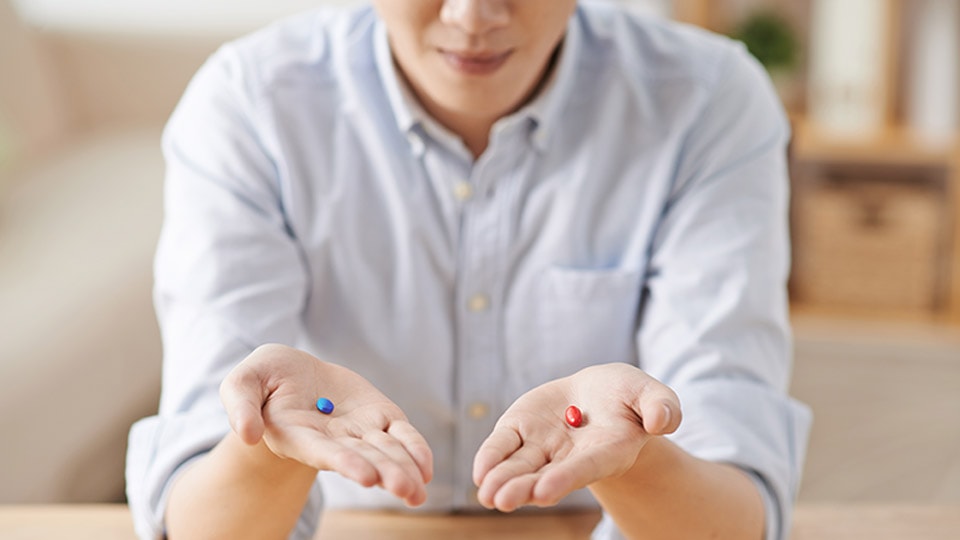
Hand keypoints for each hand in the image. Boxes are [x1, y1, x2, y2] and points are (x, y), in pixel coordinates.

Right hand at [219, 344, 432, 505]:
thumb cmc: (263, 379)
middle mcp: (332, 441)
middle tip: (406, 491)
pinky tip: (425, 467)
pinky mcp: (378, 416)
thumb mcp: (242, 381)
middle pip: (362, 459)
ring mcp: (358, 431)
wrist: (293, 374)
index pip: (324, 452)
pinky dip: (415, 449)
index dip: (345, 463)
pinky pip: (402, 435)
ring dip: (404, 469)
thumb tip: (247, 435)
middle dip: (385, 473)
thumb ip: (240, 406)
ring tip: (419, 487)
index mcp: (298, 436)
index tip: (365, 476)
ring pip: (386, 451)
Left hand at [472, 363, 680, 511]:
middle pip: (546, 476)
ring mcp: (543, 447)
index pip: (584, 468)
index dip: (565, 479)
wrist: (598, 394)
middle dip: (524, 489)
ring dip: (503, 481)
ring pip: (520, 467)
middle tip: (502, 502)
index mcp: (607, 451)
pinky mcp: (520, 430)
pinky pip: (503, 446)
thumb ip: (661, 406)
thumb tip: (662, 421)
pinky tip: (480, 474)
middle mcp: (571, 457)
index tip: (544, 492)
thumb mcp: (650, 394)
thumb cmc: (629, 398)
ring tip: (487, 496)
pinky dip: (491, 458)